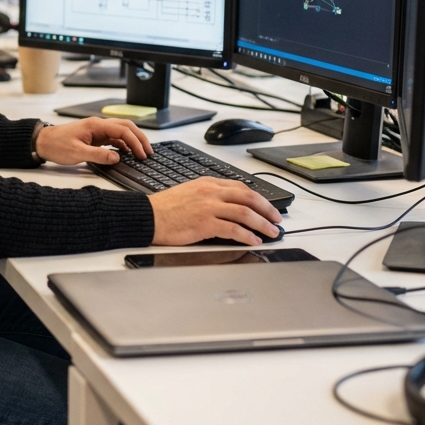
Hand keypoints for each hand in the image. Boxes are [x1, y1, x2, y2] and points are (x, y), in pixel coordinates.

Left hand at [35, 117, 151, 165]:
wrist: (42, 142)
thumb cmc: (56, 145)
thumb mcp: (77, 153)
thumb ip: (98, 155)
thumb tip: (117, 157)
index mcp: (95, 125)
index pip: (122, 130)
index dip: (135, 142)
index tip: (142, 154)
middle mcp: (98, 125)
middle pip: (126, 127)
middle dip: (139, 138)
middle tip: (148, 152)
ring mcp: (97, 130)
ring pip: (121, 132)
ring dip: (133, 141)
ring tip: (142, 153)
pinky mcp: (94, 137)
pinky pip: (113, 138)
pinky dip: (123, 144)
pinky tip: (127, 153)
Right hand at [147, 177, 282, 245]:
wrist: (148, 216)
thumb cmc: (164, 208)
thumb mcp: (188, 192)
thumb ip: (208, 195)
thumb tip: (228, 207)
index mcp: (206, 183)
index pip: (240, 187)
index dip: (258, 198)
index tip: (266, 207)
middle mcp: (210, 192)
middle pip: (248, 197)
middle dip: (267, 209)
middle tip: (277, 219)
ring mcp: (208, 207)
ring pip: (245, 213)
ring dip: (262, 224)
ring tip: (271, 232)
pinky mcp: (205, 223)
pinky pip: (233, 229)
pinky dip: (247, 236)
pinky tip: (254, 241)